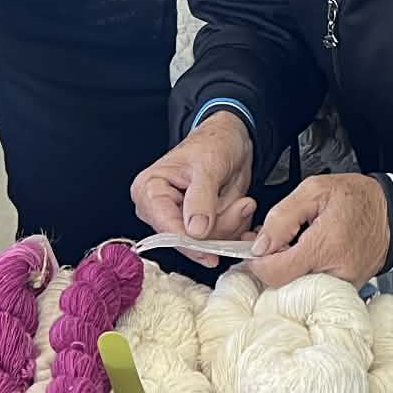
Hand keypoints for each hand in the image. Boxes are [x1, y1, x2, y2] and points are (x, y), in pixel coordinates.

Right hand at [130, 114, 256, 267]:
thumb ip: (201, 198)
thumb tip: (195, 231)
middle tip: (243, 205)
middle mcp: (159, 209)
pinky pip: (217, 240)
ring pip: (205, 243)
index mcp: (150, 189)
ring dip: (231, 226)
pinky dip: (234, 229)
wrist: (232, 140)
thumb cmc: (214, 143)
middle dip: (219, 227)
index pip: (164, 227)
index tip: (210, 253)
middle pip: (186, 240)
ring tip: (243, 202)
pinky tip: (241, 209)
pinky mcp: (197, 226)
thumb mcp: (209, 165)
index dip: (189, 243)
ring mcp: (179, 219)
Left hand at [245, 173, 391, 287]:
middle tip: (273, 243)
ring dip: (287, 270)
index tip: (255, 249)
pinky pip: (313, 290)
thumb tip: (260, 245)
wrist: (392, 214)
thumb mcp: (314, 190)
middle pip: (284, 284)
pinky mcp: (345, 291)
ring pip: (296, 290)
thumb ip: (282, 216)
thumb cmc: (357, 199)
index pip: (277, 272)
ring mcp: (342, 286)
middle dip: (271, 264)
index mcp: (326, 246)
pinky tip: (307, 256)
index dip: (257, 262)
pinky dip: (303, 275)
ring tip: (292, 246)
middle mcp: (335, 272)